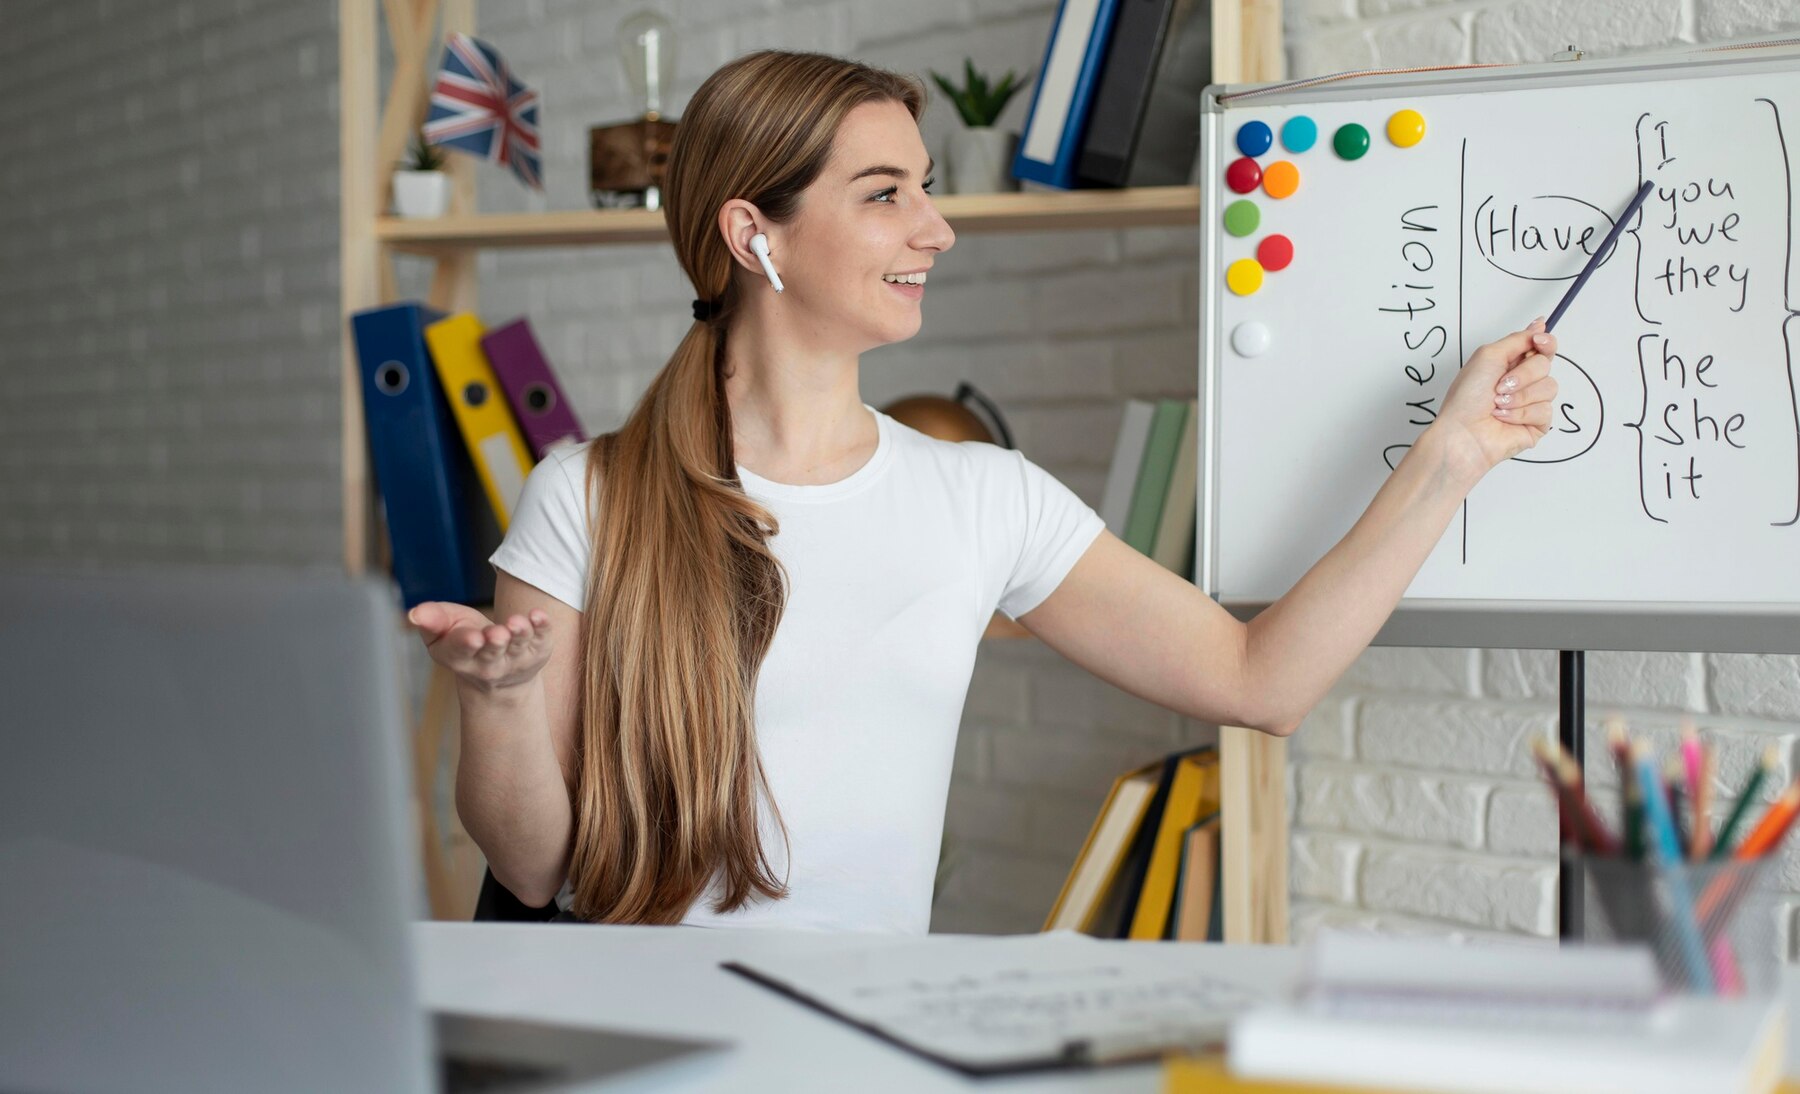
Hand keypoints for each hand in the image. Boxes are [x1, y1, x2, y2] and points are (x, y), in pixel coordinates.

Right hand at [408, 601, 553, 692]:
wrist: (501, 677)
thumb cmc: (466, 641)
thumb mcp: (444, 632)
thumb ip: (432, 620)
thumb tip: (414, 613)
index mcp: (460, 657)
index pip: (462, 651)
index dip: (466, 643)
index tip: (473, 637)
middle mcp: (489, 663)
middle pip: (492, 652)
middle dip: (494, 642)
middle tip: (497, 633)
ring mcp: (516, 659)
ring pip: (518, 646)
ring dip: (519, 633)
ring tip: (517, 622)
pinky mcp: (538, 651)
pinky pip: (542, 639)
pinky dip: (542, 627)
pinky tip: (538, 615)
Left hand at [1429, 317, 1559, 472]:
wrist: (1462, 432)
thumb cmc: (1466, 398)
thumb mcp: (1488, 356)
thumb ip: (1517, 339)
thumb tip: (1539, 325)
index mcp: (1511, 364)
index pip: (1542, 347)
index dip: (1545, 342)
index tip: (1538, 341)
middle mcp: (1523, 382)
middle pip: (1546, 364)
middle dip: (1523, 374)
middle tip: (1500, 385)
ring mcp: (1531, 403)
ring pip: (1549, 387)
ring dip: (1520, 396)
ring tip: (1498, 404)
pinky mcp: (1536, 424)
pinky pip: (1545, 410)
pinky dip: (1521, 413)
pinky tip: (1504, 418)